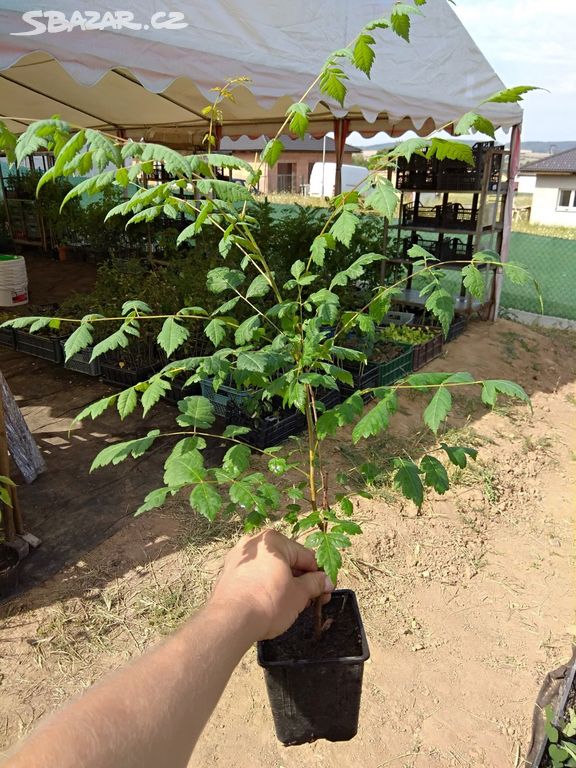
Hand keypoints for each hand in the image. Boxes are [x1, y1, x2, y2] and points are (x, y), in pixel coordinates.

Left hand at [209, 529, 333, 640]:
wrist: (231, 621)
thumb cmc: (269, 602)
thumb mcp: (299, 594)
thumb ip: (315, 584)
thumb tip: (327, 581)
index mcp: (273, 540)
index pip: (306, 556)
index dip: (319, 575)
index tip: (326, 590)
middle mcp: (254, 542)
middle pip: (287, 560)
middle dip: (301, 580)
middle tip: (312, 600)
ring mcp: (238, 557)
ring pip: (270, 568)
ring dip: (285, 583)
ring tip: (294, 604)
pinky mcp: (229, 573)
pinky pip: (255, 575)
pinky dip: (266, 585)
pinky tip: (273, 602)